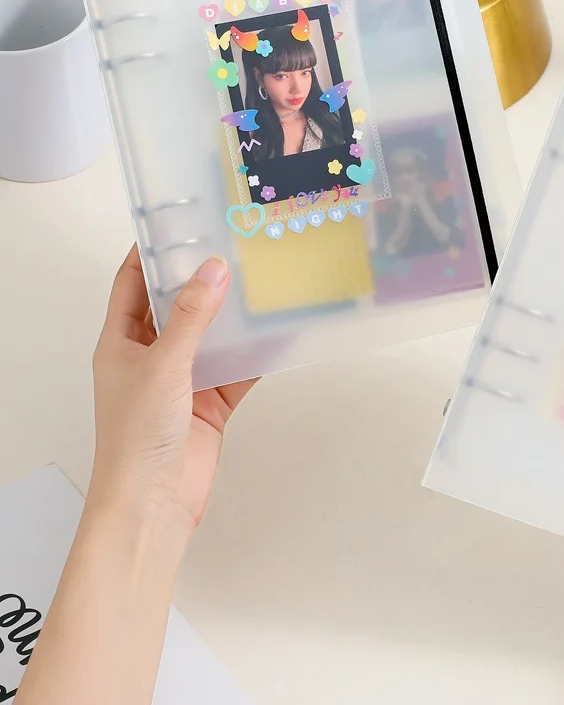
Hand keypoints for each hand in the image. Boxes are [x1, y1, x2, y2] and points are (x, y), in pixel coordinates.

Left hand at [88, 245, 256, 532]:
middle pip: (176, 305)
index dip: (148, 253)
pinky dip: (257, 353)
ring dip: (233, 315)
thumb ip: (190, 317)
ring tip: (260, 281)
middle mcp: (150, 357)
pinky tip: (279, 334)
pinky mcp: (210, 402)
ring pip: (212, 335)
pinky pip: (238, 368)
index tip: (175, 224)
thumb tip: (212, 269)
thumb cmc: (137, 437)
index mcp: (121, 343)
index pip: (131, 284)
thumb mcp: (163, 365)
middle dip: (201, 279)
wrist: (154, 501)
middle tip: (231, 247)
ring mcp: (182, 380)